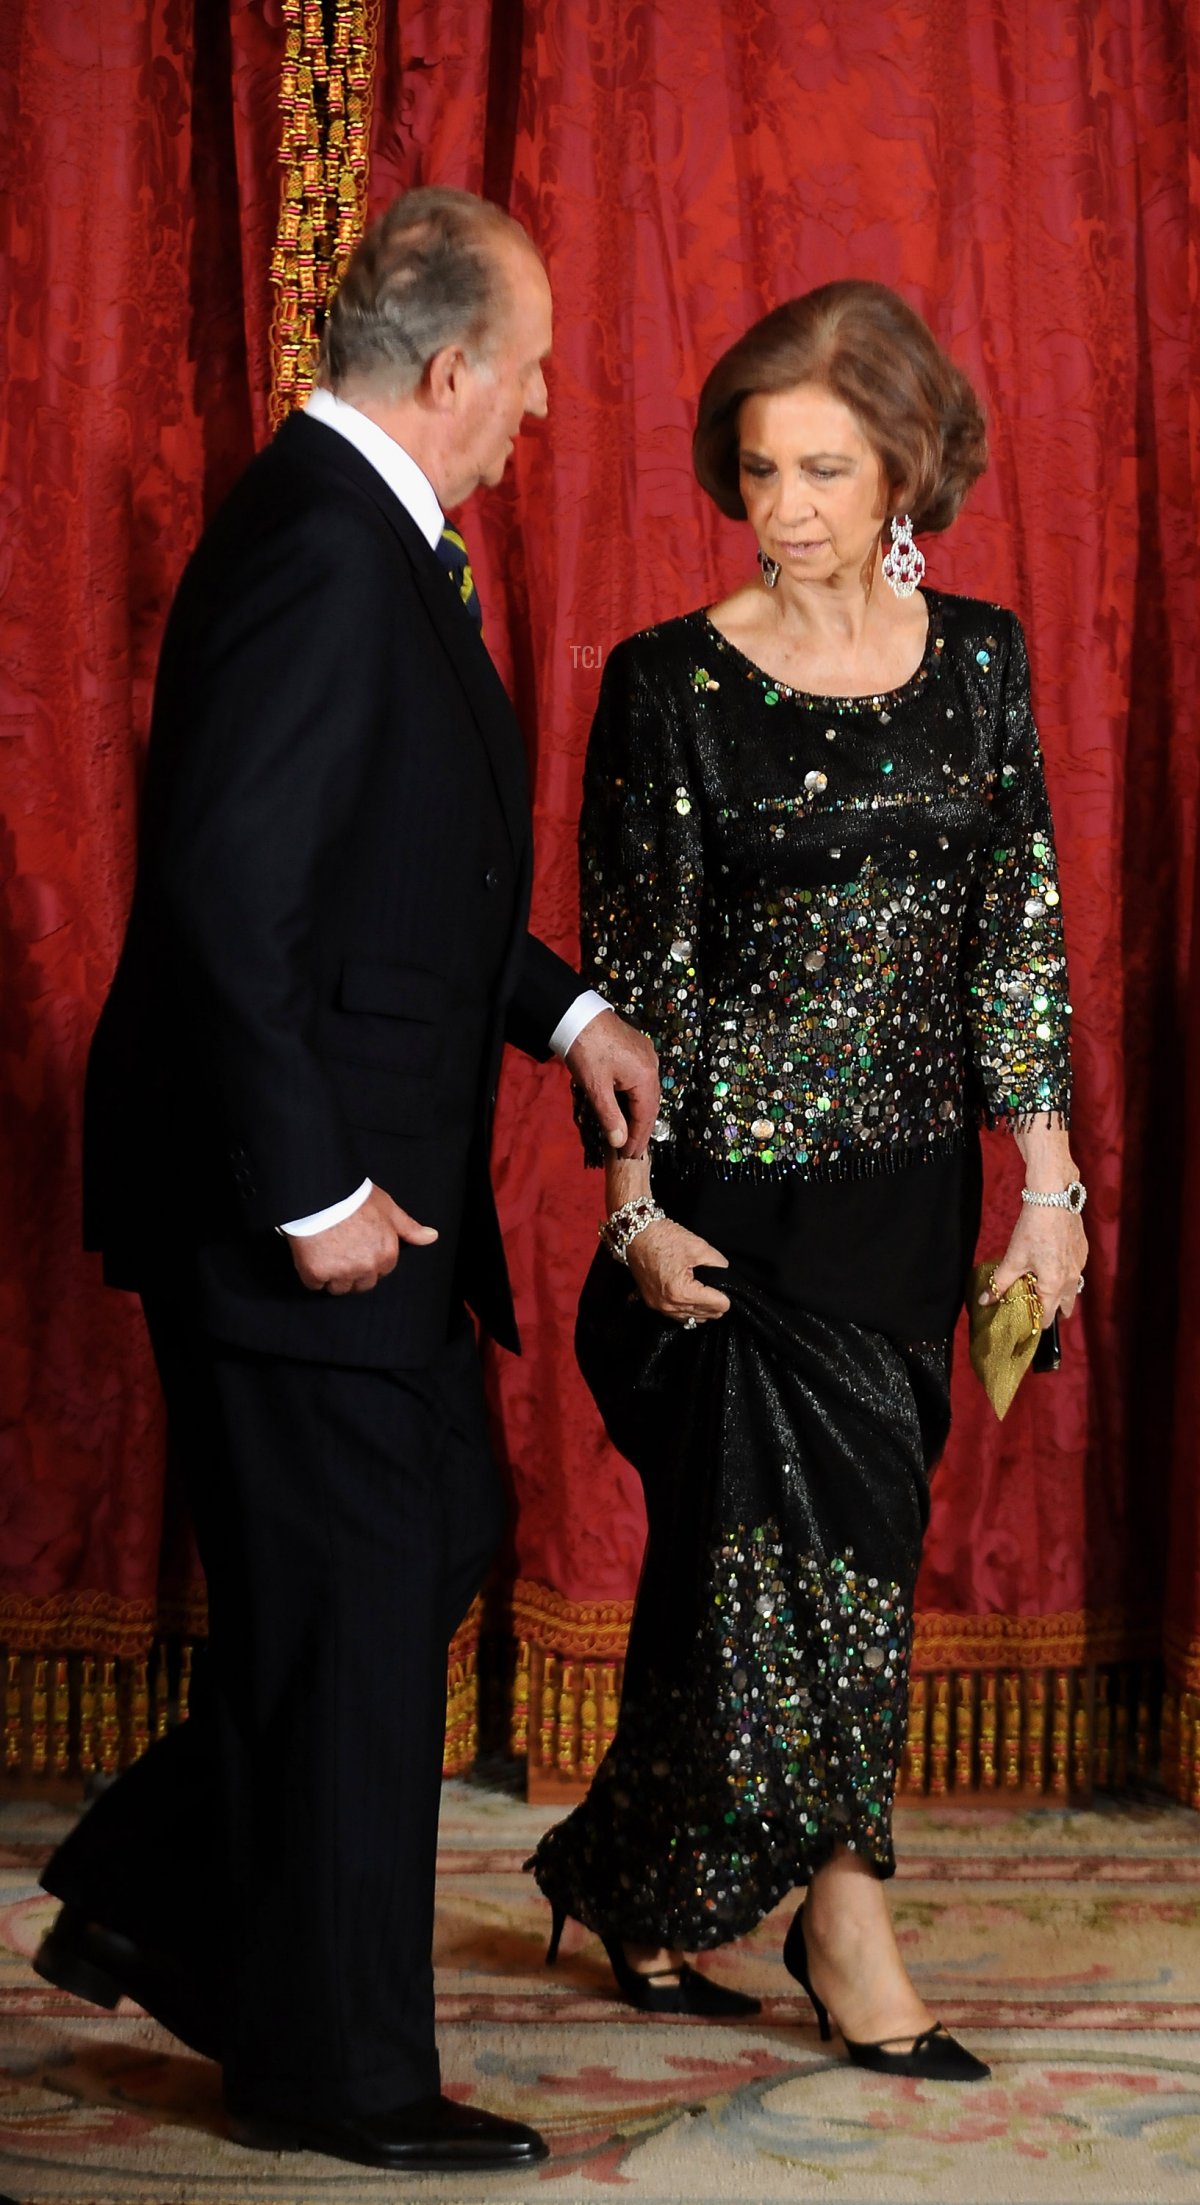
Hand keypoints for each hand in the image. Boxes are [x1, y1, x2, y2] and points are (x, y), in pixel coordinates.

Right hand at [286, 1184, 437, 1294]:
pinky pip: (314, 1284)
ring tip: (326, 1251)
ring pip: (338, 1288)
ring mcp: (340, 1272)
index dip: (368, 1260)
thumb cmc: (355, 1197)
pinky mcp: (316, 1273)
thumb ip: (408, 1228)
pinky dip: (311, 1273)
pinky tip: (311, 1254)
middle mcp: (366, 1268)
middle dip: (352, 1272)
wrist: (322, 1193)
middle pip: (360, 1284)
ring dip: (332, 1276)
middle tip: (340, 1249)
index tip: (358, 1247)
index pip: (380, 1273)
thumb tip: (431, 1237)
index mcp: (386, 1255)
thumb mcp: (387, 1208)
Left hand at [566, 1009, 659, 1155]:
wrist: (577, 1015)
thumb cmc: (586, 1050)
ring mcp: (646, 1056)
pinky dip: (636, 1099)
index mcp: (645, 1076)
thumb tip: (619, 1142)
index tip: (630, 1156)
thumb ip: (610, 1117)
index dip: (637, 1138)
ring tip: (630, 1135)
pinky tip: (628, 1108)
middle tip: (632, 1151)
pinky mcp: (638, 1050)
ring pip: (647, 1093)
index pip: (645, 1116)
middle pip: (650, 1105)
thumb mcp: (595, 1088)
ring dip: (639, 1115)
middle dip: (640, 1129)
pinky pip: (642, 1081)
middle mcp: (652, 1066)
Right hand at [627, 1218, 730, 1323]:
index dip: (726, 1296)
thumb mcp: (700, 1247)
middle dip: (716, 1303)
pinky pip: (677, 1315)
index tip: (727, 1287)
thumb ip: (719, 1265)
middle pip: (706, 1315)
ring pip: (692, 1319)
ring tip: (709, 1295)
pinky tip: (693, 1300)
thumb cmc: (664, 1238)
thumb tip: (726, 1276)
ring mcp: (659, 1306)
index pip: (718, 1306)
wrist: (637, 1234)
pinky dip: (688, 1310)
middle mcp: (669, 1304)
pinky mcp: (652, 1303)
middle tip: (719, 1288)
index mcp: (682, 1292)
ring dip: (703, 1309)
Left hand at [981, 1204, 1087, 1323]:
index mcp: (1054, 1286)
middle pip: (1066, 1307)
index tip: (1025, 1324)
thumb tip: (985, 1301)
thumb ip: (1000, 1283)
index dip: (1036, 1323)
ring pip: (1072, 1290)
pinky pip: (1076, 1272)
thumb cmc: (1033, 1230)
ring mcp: (1080, 1266)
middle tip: (1035, 1309)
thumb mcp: (1013, 1258)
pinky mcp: (1082, 1252)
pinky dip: (1065, 1275)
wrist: (1054, 1200)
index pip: (1048, 1318)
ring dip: (1059, 1293)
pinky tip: (1050, 1264)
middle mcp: (1072, 1280)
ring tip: (1040, 1287)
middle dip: (1052, 1312)